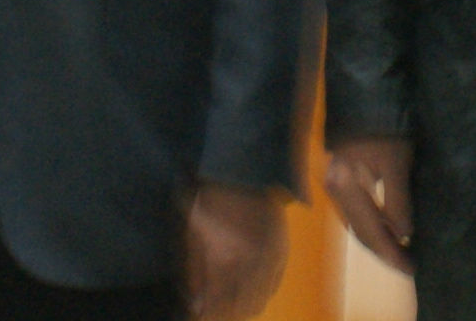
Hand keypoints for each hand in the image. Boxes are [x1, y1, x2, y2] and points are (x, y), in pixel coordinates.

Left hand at [181, 181, 286, 319]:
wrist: (244, 169)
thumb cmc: (212, 198)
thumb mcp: (193, 234)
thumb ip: (195, 272)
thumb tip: (196, 303)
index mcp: (226, 261)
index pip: (217, 308)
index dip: (207, 315)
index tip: (198, 315)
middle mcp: (251, 265)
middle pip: (241, 311)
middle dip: (225, 315)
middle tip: (211, 312)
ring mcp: (271, 259)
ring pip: (259, 302)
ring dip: (242, 308)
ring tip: (227, 304)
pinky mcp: (282, 252)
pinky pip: (272, 286)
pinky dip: (259, 294)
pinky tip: (246, 290)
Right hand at [323, 135, 414, 275]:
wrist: (366, 95)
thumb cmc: (383, 127)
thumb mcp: (396, 164)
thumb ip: (397, 202)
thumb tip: (403, 235)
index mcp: (345, 187)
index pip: (369, 232)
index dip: (390, 253)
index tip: (412, 267)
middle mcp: (335, 190)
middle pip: (360, 232)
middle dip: (384, 252)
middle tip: (409, 265)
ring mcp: (336, 185)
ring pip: (357, 224)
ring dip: (378, 241)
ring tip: (401, 251)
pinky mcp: (342, 180)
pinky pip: (356, 212)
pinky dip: (373, 226)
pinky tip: (388, 230)